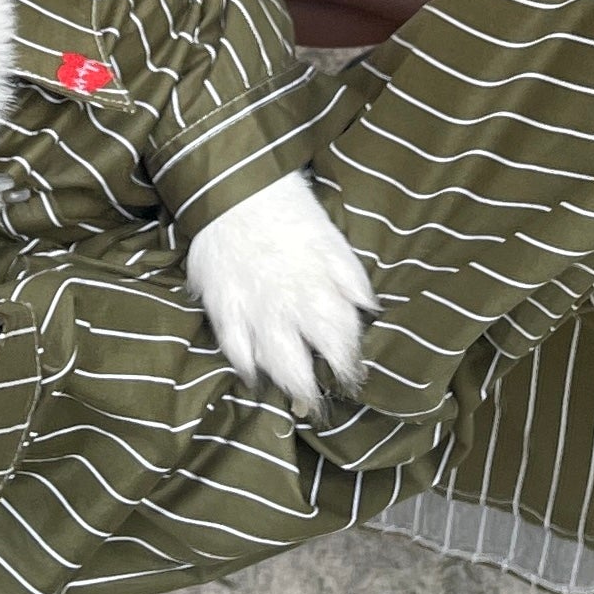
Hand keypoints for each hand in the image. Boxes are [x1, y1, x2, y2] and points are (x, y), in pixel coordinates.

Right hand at [185, 168, 376, 416]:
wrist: (234, 189)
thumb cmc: (291, 212)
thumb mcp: (333, 241)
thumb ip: (351, 280)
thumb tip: (371, 311)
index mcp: (319, 297)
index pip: (341, 347)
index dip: (349, 367)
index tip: (354, 377)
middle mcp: (286, 316)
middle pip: (302, 371)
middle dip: (314, 392)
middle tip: (322, 403)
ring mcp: (251, 316)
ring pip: (269, 368)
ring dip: (283, 387)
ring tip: (294, 398)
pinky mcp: (222, 310)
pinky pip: (233, 351)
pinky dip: (245, 369)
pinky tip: (252, 376)